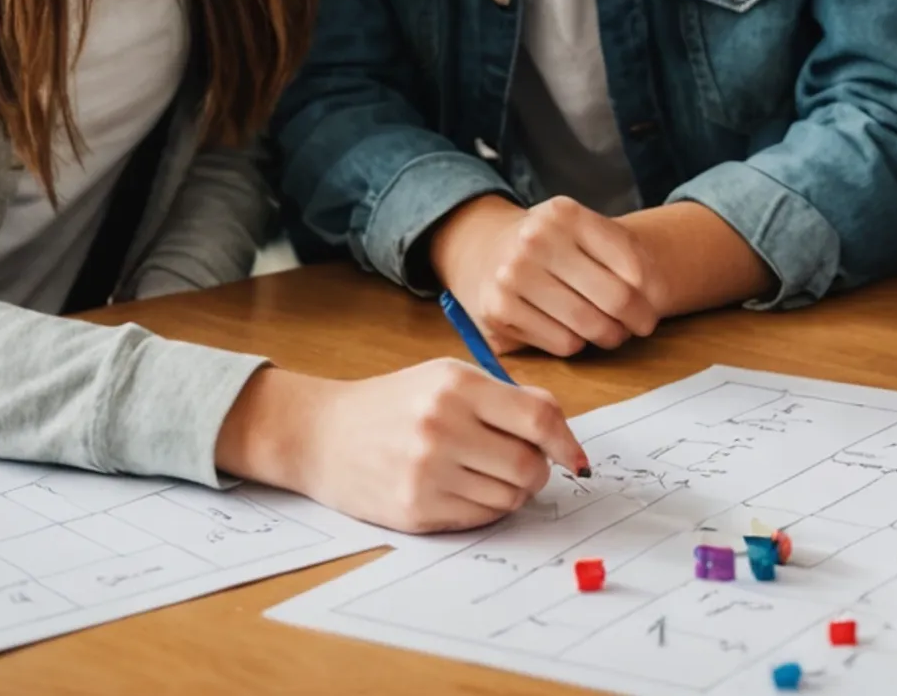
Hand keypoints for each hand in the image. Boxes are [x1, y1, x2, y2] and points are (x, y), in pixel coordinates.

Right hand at [216, 361, 587, 533]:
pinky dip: (486, 508)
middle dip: (538, 470)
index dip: (566, 441)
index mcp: (457, 387)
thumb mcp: (448, 377)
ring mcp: (426, 473)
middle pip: (529, 465)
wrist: (322, 435)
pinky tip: (466, 489)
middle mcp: (442, 428)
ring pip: (509, 497)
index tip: (574, 457)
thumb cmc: (394, 403)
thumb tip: (561, 427)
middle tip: (524, 465)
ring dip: (512, 491)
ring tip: (488, 474)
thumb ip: (507, 396)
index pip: (539, 417)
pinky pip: (480, 518)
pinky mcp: (415, 510)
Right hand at [432, 194, 660, 357]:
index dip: (652, 292)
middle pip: (615, 298)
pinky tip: (572, 330)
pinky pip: (562, 344)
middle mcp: (535, 240)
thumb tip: (656, 299)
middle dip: (638, 319)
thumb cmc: (550, 245)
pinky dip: (577, 344)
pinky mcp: (498, 311)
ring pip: (589, 326)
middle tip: (641, 326)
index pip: (632, 264)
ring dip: (610, 336)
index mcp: (565, 213)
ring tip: (610, 330)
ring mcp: (512, 276)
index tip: (654, 304)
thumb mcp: (583, 231)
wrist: (483, 249)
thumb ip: (623, 255)